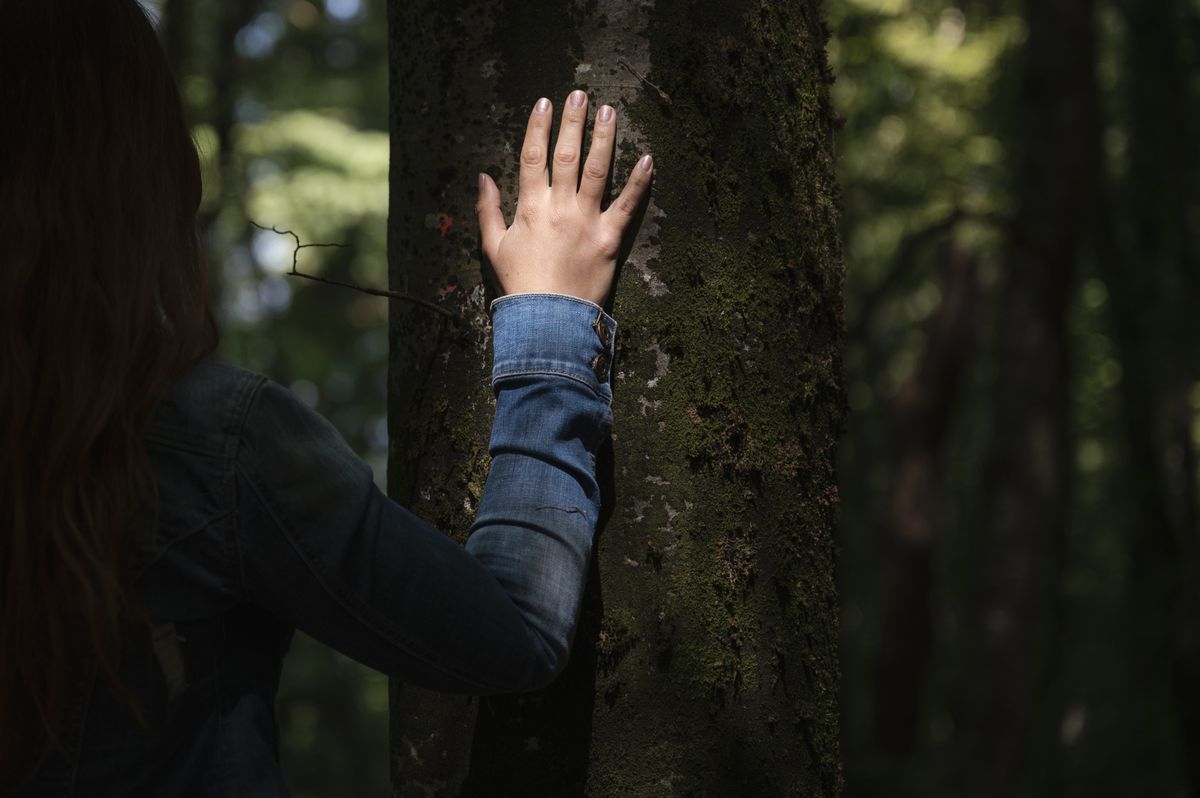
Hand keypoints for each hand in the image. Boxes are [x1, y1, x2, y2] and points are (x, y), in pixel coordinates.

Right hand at [476, 89, 653, 306]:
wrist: (547, 320)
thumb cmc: (519, 286)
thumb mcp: (493, 247)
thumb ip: (487, 210)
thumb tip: (483, 177)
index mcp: (530, 208)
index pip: (533, 157)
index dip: (538, 127)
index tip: (543, 103)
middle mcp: (560, 208)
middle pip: (567, 155)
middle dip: (572, 121)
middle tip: (580, 94)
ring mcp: (587, 221)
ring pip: (598, 170)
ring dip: (604, 138)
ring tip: (609, 112)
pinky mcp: (610, 239)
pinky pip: (628, 205)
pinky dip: (639, 182)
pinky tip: (648, 159)